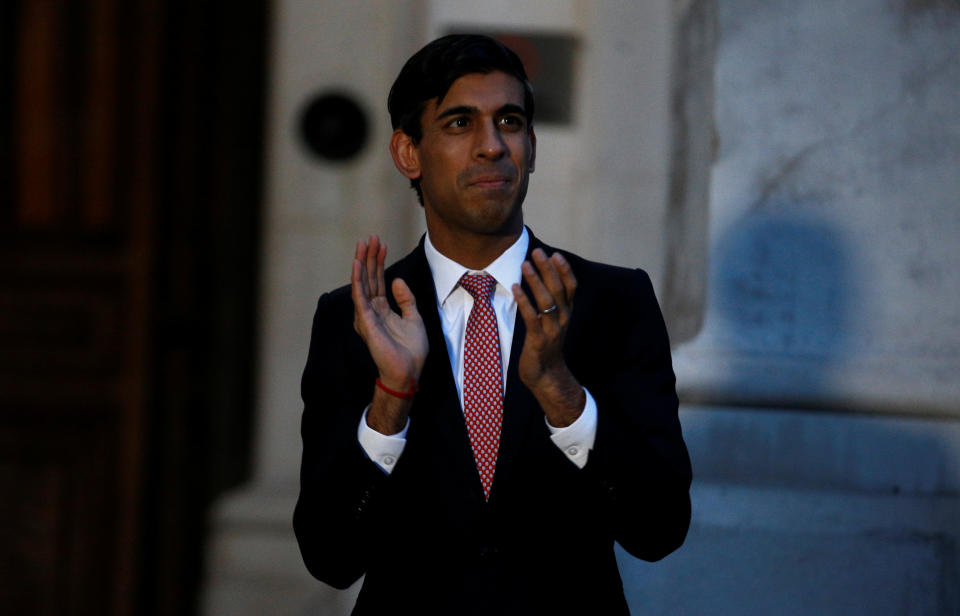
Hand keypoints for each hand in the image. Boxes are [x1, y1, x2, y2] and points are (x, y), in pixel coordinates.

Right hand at [351, 235, 427, 432]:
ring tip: (364, 244)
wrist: (409, 370)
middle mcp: (371, 310)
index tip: (381, 244)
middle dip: (369, 257)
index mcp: (382, 309)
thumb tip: (396, 280)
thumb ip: (406, 299)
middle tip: (371, 237)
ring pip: (362, 283)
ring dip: (362, 262)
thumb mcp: (414, 318)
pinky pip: (359, 296)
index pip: (378, 280)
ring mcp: (367, 315)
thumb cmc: (411, 350)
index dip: (379, 262)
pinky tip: (357, 264)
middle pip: (369, 278)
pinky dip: (357, 279)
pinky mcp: (365, 321)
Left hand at [511, 249, 585, 426]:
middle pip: (558, 289)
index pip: (571, 287)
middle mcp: (563, 319)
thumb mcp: (553, 322)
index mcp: (567, 313)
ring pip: (547, 301)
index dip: (564, 270)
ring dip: (535, 281)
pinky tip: (515, 288)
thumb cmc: (546, 345)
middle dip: (548, 269)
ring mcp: (552, 330)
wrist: (547, 376)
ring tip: (525, 265)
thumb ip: (551, 303)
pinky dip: (524, 301)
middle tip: (537, 252)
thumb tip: (543, 279)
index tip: (554, 254)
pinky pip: (531, 317)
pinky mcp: (538, 340)